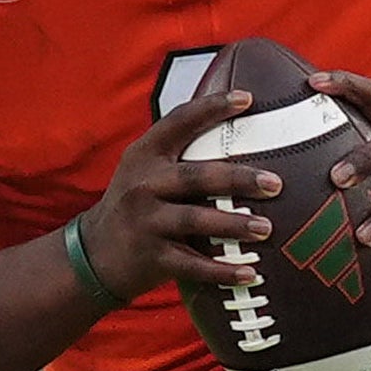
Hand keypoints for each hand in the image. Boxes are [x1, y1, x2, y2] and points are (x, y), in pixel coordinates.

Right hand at [76, 86, 281, 299]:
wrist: (94, 253)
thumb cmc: (135, 205)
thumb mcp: (144, 171)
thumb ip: (180, 154)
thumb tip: (241, 135)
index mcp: (145, 155)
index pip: (179, 122)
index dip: (212, 107)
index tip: (247, 98)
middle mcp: (143, 184)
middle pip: (196, 176)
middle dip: (238, 179)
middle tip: (275, 184)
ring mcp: (146, 221)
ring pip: (195, 220)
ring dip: (233, 225)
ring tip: (266, 228)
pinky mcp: (151, 257)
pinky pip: (192, 265)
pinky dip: (221, 271)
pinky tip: (249, 272)